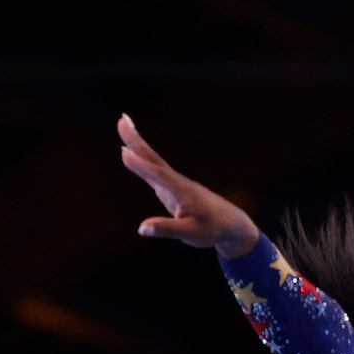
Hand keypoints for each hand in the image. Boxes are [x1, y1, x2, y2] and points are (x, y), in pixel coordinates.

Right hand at [118, 114, 258, 258]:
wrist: (231, 224)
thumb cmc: (212, 230)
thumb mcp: (191, 234)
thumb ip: (166, 229)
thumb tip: (142, 229)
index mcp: (182, 192)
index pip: (159, 176)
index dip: (142, 166)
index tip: (124, 153)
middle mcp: (177, 182)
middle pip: (154, 159)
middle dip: (137, 141)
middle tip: (122, 119)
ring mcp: (175, 183)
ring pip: (153, 161)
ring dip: (137, 144)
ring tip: (123, 125)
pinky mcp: (173, 187)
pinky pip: (154, 170)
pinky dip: (142, 159)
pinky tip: (132, 153)